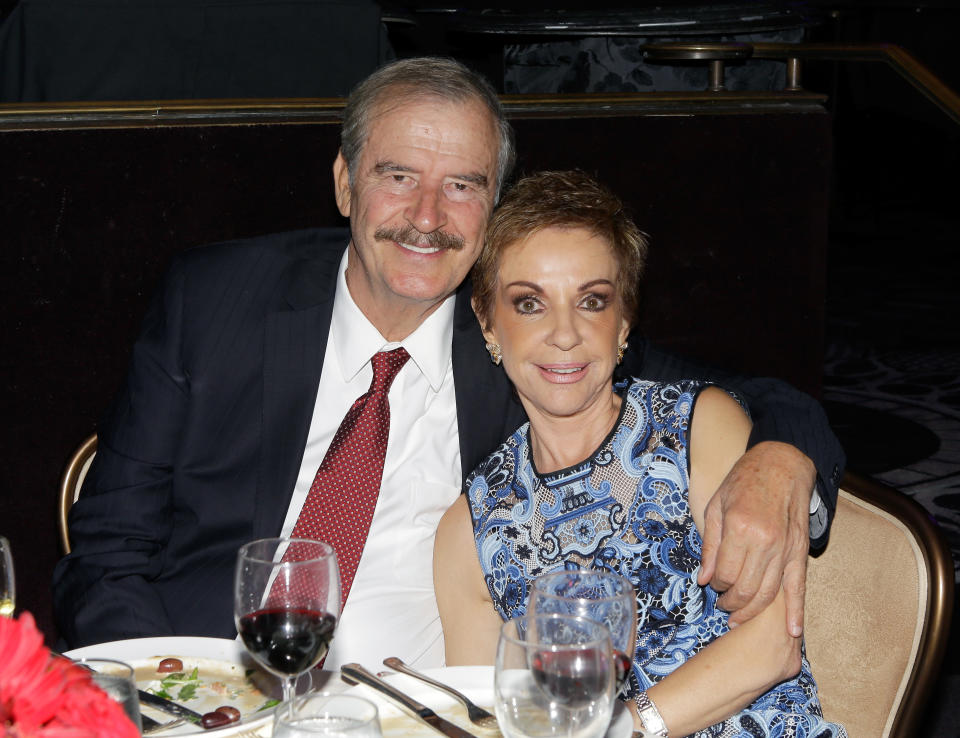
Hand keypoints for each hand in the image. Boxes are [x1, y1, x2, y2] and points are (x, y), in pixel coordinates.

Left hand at [697, 441, 813, 636]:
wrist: (782, 464)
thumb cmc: (743, 482)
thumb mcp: (716, 506)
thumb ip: (710, 545)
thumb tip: (704, 579)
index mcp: (740, 528)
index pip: (725, 574)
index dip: (716, 584)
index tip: (712, 583)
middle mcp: (765, 541)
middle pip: (746, 588)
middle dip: (731, 603)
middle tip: (723, 605)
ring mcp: (785, 548)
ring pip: (769, 593)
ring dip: (752, 610)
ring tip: (738, 616)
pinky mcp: (800, 551)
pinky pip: (798, 587)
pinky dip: (795, 612)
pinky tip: (793, 632)